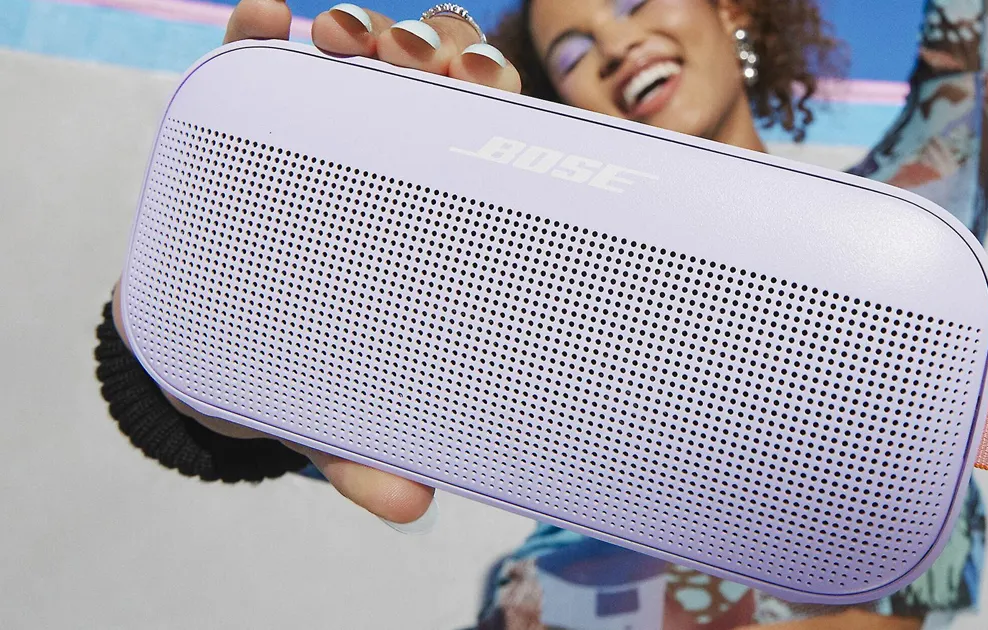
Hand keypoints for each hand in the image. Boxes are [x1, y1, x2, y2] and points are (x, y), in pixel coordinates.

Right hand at [112, 0, 521, 529]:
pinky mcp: (247, 122)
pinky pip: (257, 60)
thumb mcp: (327, 413)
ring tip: (343, 37)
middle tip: (425, 62)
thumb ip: (366, 451)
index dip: (496, 111)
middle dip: (441, 55)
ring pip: (361, 58)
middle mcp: (388, 167)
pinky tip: (264, 17)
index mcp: (432, 224)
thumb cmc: (290, 372)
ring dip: (365, 30)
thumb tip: (406, 505)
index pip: (484, 153)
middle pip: (436, 89)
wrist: (197, 350)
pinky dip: (261, 30)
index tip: (486, 90)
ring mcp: (321, 134)